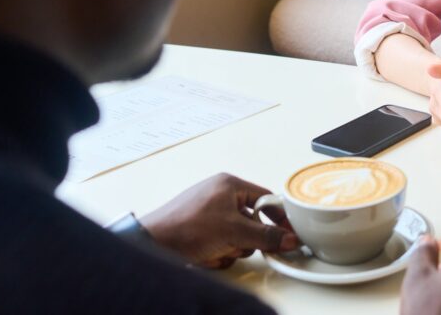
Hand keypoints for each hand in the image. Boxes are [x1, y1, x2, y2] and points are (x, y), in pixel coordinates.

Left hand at [139, 173, 298, 268]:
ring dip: (232, 248)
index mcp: (229, 185)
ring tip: (216, 249)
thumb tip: (289, 238)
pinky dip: (218, 253)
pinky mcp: (199, 231)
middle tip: (238, 244)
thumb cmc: (186, 228)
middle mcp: (219, 196)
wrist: (152, 245)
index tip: (288, 233)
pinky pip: (222, 244)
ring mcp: (208, 214)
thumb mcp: (235, 232)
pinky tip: (206, 255)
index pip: (266, 198)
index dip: (278, 217)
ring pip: (238, 236)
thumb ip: (266, 236)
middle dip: (247, 239)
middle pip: (252, 221)